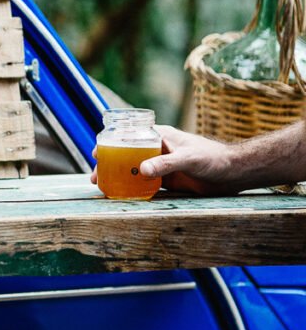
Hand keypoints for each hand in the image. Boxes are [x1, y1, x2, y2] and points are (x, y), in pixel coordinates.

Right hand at [91, 125, 237, 194]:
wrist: (233, 174)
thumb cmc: (213, 158)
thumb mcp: (188, 158)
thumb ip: (165, 163)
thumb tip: (141, 170)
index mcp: (159, 136)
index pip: (128, 135)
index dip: (110, 142)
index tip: (96, 151)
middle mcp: (156, 149)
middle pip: (125, 154)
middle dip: (108, 164)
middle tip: (95, 175)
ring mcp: (160, 165)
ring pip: (132, 169)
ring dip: (117, 177)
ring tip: (102, 186)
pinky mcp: (167, 180)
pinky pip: (144, 183)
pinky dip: (131, 188)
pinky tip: (121, 194)